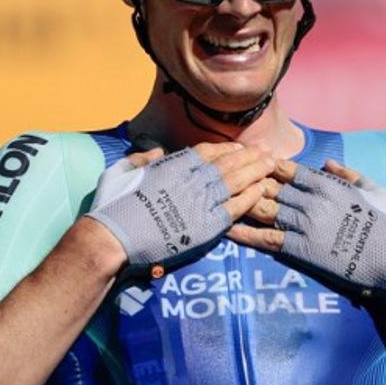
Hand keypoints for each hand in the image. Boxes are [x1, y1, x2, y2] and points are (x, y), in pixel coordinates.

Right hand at [85, 142, 273, 268]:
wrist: (113, 237)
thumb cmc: (112, 205)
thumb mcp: (122, 172)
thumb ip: (141, 159)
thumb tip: (155, 152)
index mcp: (172, 164)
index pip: (206, 152)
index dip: (226, 148)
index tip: (240, 147)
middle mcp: (190, 179)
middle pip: (228, 163)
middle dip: (249, 156)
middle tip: (267, 153)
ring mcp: (200, 201)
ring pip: (236, 182)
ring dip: (256, 172)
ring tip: (273, 166)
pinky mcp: (206, 225)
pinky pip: (235, 207)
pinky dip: (250, 197)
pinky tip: (262, 191)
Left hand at [229, 158, 385, 293]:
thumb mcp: (372, 189)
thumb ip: (347, 173)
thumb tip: (327, 162)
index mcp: (327, 183)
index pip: (286, 169)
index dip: (264, 165)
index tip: (248, 163)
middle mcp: (312, 200)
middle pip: (268, 186)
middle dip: (245, 182)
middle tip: (223, 181)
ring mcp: (305, 224)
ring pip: (262, 209)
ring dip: (239, 203)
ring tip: (216, 200)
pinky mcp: (302, 250)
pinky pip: (265, 239)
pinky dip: (243, 233)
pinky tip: (224, 228)